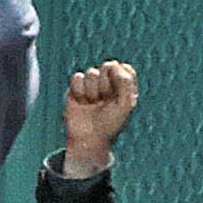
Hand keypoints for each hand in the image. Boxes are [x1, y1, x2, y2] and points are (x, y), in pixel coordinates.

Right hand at [61, 58, 136, 172]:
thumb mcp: (126, 105)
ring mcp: (92, 84)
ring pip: (92, 72)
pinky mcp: (77, 87)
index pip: (125, 68)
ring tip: (93, 104)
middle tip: (105, 101)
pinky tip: (82, 102)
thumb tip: (112, 64)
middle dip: (106, 84)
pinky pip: (77, 77)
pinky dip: (80, 91)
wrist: (89, 139)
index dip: (121, 79)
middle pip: (108, 66)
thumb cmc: (110, 124)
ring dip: (92, 91)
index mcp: (124, 87)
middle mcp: (109, 83)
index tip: (119, 95)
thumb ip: (125, 82)